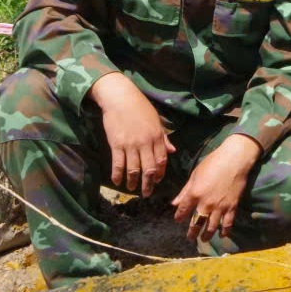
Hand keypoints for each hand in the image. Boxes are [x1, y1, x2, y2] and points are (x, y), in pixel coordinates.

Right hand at [91, 73, 174, 196]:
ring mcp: (131, 144)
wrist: (120, 98)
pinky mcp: (117, 144)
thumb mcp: (156, 120)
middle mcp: (146, 143)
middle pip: (149, 169)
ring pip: (134, 169)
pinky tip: (117, 182)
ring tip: (132, 189)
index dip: (160, 173)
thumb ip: (164, 138)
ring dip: (133, 182)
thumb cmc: (139, 107)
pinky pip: (118, 164)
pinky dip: (118, 175)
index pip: (162, 160)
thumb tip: (173, 151)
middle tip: (147, 193)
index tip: (158, 180)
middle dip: (149, 183)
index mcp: (157, 136)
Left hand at [172, 133, 261, 241]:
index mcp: (195, 194)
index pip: (183, 211)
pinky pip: (227, 223)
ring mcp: (220, 206)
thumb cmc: (213, 163)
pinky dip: (225, 231)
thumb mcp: (195, 175)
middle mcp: (206, 203)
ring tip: (204, 239)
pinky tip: (222, 235)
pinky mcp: (232, 207)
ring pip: (211, 227)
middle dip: (192, 232)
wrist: (235, 160)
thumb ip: (185, 191)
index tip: (178, 220)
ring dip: (207, 235)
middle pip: (197, 223)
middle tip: (190, 237)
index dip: (179, 217)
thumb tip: (174, 203)